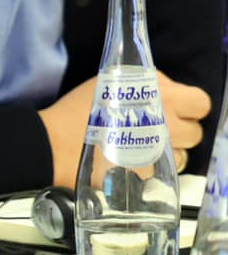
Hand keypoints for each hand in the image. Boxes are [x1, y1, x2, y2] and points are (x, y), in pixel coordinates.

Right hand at [43, 71, 212, 185]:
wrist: (54, 142)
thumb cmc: (78, 109)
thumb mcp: (112, 81)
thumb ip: (144, 86)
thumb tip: (160, 93)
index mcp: (161, 92)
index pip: (200, 102)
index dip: (188, 107)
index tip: (171, 110)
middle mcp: (168, 120)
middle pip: (195, 132)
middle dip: (180, 133)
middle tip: (156, 131)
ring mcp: (160, 149)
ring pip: (184, 156)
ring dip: (168, 154)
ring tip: (142, 150)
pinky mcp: (149, 173)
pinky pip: (160, 173)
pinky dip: (149, 170)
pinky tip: (130, 163)